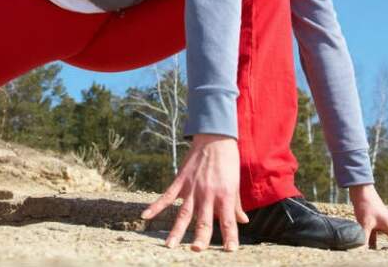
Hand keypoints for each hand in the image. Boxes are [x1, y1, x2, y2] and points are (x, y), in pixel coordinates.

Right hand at [140, 134, 248, 251]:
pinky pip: (167, 196)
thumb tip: (242, 221)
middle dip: (200, 237)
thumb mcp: (235, 182)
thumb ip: (236, 204)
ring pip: (184, 213)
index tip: (231, 251)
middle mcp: (208, 193)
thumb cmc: (228, 160)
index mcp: (225, 195)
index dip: (230, 237)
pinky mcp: (181, 180)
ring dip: (177, 230)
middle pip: (204, 220)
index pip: (229, 221)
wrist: (215, 137)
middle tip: (196, 250)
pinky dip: (156, 206)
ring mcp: (192, 187)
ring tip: (169, 245)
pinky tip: (145, 216)